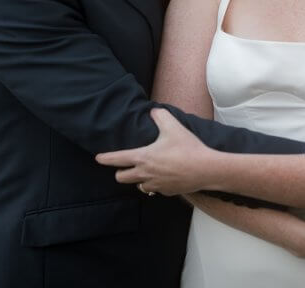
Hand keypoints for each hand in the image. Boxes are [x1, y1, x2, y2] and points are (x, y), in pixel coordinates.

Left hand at [96, 108, 216, 194]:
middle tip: (124, 166)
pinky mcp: (167, 192)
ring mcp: (156, 185)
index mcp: (143, 157)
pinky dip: (154, 185)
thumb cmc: (188, 147)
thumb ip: (160, 116)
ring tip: (145, 171)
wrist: (206, 169)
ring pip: (138, 186)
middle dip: (120, 172)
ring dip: (138, 179)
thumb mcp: (173, 126)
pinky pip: (154, 190)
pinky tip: (162, 178)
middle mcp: (145, 174)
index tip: (98, 158)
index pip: (118, 159)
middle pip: (122, 178)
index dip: (106, 158)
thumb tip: (153, 111)